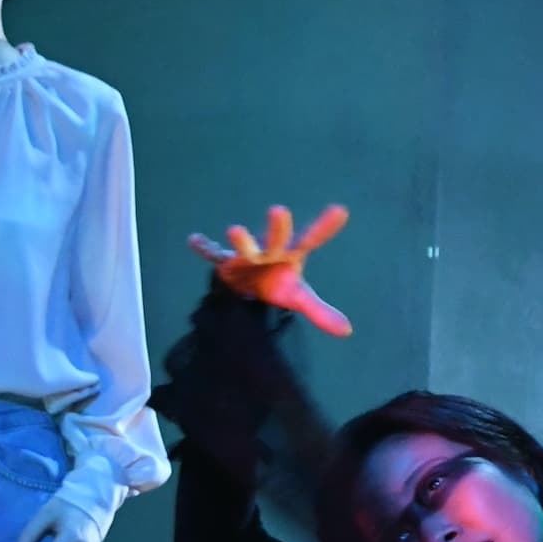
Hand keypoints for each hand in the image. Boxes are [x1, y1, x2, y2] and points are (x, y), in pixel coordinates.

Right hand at [187, 203, 353, 337]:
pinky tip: (194, 241)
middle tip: (279, 211)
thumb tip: (347, 331)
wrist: (246, 284)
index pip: (311, 240)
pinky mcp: (226, 262)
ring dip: (241, 241)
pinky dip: (205, 248)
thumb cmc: (276, 283)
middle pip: (276, 239)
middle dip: (277, 228)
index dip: (325, 227)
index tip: (341, 210)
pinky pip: (214, 254)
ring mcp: (247, 255)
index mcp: (291, 254)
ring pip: (245, 247)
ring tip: (234, 230)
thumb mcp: (298, 298)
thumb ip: (321, 312)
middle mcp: (270, 250)